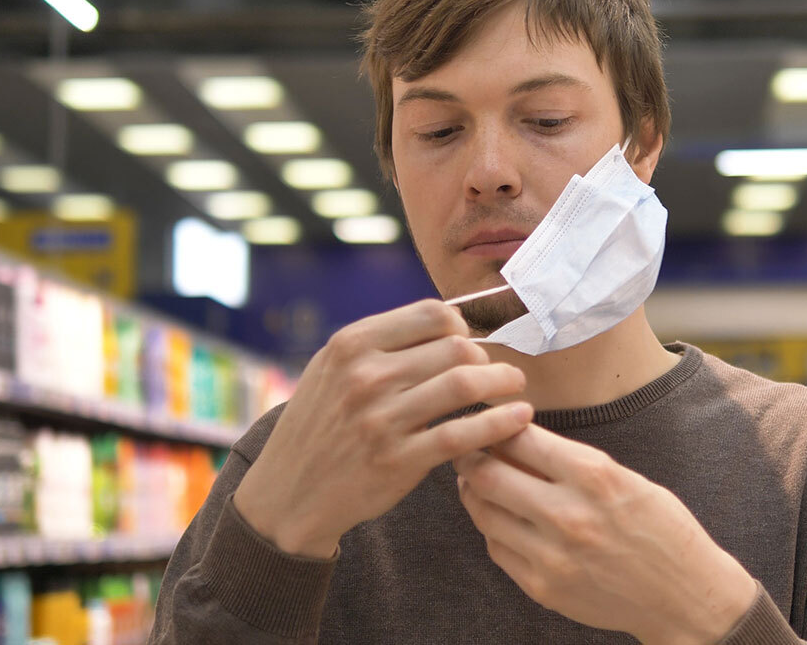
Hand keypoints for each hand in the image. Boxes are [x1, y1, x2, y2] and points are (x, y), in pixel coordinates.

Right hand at [234, 299, 532, 558]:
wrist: (287, 492)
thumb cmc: (320, 424)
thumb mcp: (332, 368)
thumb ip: (382, 342)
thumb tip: (450, 319)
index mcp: (351, 344)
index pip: (431, 313)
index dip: (462, 325)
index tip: (469, 341)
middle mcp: (365, 376)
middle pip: (455, 347)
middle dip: (486, 356)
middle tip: (496, 369)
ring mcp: (381, 419)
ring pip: (464, 384)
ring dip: (502, 381)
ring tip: (515, 385)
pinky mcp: (398, 460)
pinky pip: (463, 434)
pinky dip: (500, 423)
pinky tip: (519, 417)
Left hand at [453, 426, 756, 644]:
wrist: (685, 596)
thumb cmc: (661, 528)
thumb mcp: (626, 479)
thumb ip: (572, 462)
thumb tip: (519, 439)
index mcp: (595, 476)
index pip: (521, 438)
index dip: (498, 425)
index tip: (491, 421)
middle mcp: (568, 514)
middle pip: (489, 474)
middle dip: (471, 455)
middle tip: (466, 447)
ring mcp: (552, 556)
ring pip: (484, 513)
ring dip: (473, 491)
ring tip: (474, 480)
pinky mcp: (543, 587)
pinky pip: (496, 548)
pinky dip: (491, 528)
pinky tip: (499, 517)